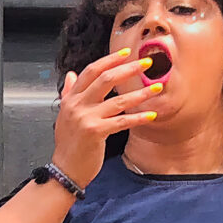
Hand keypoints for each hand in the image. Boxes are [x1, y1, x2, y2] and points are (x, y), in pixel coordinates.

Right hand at [49, 48, 162, 190]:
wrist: (65, 169)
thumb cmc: (68, 144)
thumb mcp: (65, 115)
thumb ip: (68, 93)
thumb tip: (71, 75)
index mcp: (71, 98)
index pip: (91, 71)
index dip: (109, 60)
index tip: (126, 52)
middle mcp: (77, 105)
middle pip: (105, 79)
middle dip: (128, 68)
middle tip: (147, 63)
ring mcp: (86, 118)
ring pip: (118, 100)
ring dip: (140, 93)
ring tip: (157, 88)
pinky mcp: (96, 132)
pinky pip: (122, 121)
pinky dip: (138, 118)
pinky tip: (151, 115)